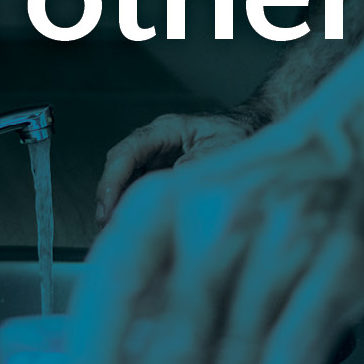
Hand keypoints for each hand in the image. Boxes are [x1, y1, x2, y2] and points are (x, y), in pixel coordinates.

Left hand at [64, 115, 363, 363]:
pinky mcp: (340, 267)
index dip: (93, 358)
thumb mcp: (180, 217)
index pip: (113, 284)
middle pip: (175, 336)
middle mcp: (218, 218)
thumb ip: (145, 287)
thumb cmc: (252, 196)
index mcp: (163, 205)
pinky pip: (297, 348)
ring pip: (236, 353)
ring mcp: (284, 242)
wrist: (351, 147)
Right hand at [94, 109, 254, 226]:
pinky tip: (142, 230)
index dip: (112, 181)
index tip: (108, 207)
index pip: (127, 153)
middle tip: (110, 229)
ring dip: (123, 208)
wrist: (256, 129)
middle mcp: (156, 144)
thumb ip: (197, 166)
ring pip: (129, 184)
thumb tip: (171, 188)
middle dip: (112, 201)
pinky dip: (140, 211)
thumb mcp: (223, 149)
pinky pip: (145, 193)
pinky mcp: (165, 176)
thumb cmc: (240, 133)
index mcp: (166, 130)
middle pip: (121, 171)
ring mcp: (159, 160)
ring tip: (122, 235)